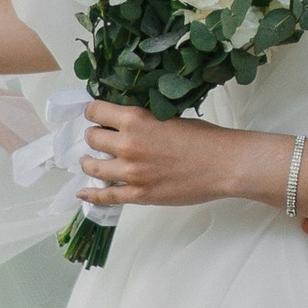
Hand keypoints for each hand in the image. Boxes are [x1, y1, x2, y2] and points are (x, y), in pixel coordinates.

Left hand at [80, 102, 248, 211]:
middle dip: (94, 137)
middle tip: (100, 139)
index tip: (96, 116)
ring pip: (92, 166)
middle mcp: (127, 144)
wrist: (224, 165)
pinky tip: (83, 193)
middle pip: (91, 138)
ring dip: (89, 162)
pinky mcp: (139, 194)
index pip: (95, 111)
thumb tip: (125, 124)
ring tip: (91, 162)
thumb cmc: (204, 139)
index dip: (94, 113)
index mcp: (135, 119)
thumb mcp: (167, 117)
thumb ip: (143, 121)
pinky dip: (91, 195)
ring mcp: (131, 172)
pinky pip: (106, 196)